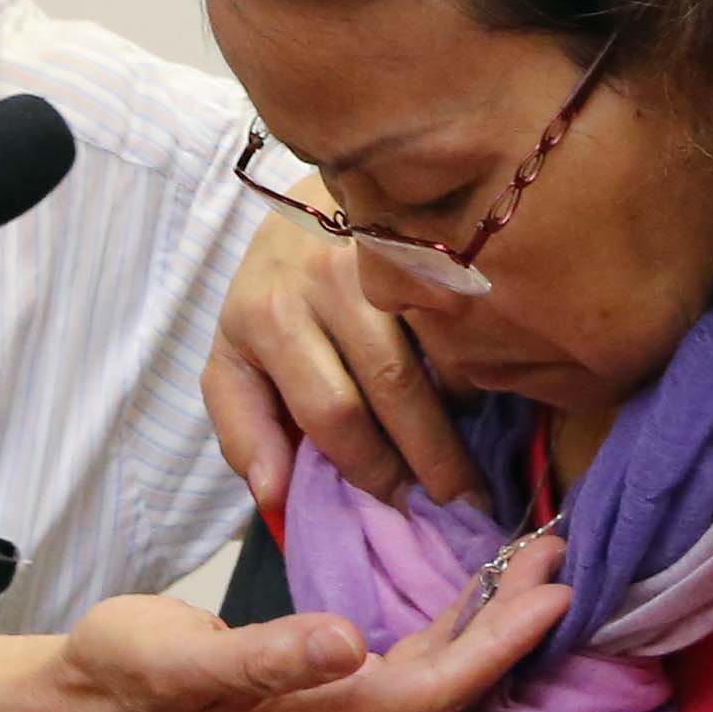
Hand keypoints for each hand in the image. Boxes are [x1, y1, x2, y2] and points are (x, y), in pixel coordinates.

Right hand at [19, 539, 565, 711]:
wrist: (86, 709)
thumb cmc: (130, 672)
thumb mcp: (188, 658)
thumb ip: (272, 656)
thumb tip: (349, 644)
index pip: (438, 690)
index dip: (499, 643)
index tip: (556, 591)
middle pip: (451, 692)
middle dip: (509, 630)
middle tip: (562, 558)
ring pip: (434, 686)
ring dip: (483, 632)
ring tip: (531, 570)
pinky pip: (408, 680)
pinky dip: (446, 639)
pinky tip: (465, 604)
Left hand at [207, 205, 484, 514]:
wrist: (308, 203)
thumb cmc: (273, 300)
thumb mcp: (235, 361)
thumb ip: (244, 429)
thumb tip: (272, 494)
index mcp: (267, 316)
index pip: (332, 413)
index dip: (372, 470)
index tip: (401, 508)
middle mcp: (322, 277)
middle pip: (394, 386)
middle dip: (434, 459)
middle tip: (461, 506)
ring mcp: (380, 250)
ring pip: (438, 347)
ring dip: (462, 414)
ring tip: (476, 461)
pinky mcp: (423, 235)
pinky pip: (464, 315)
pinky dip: (475, 363)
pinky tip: (474, 394)